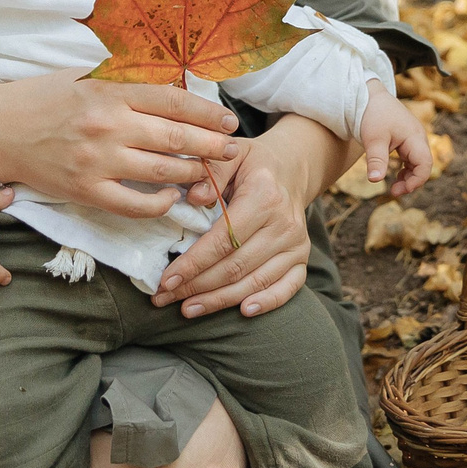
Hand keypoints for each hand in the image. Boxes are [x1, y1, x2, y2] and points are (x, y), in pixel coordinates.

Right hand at [0, 71, 246, 215]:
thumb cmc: (47, 98)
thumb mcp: (89, 76)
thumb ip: (130, 83)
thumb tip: (180, 90)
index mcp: (110, 90)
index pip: (173, 101)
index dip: (208, 113)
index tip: (229, 121)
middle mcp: (107, 124)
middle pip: (176, 138)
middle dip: (213, 145)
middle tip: (233, 149)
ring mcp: (97, 161)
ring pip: (162, 171)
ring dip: (193, 173)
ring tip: (210, 172)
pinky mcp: (86, 190)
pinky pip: (135, 205)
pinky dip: (161, 204)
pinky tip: (173, 197)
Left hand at [155, 117, 341, 317]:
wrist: (291, 169)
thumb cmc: (252, 164)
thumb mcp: (230, 154)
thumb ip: (210, 172)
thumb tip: (192, 198)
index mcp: (264, 197)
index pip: (224, 239)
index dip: (193, 263)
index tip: (165, 280)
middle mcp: (284, 224)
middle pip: (236, 266)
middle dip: (197, 286)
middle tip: (164, 298)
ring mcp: (297, 244)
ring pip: (255, 281)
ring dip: (219, 300)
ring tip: (187, 309)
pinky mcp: (302, 258)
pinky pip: (287, 288)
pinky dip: (267, 303)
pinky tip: (243, 312)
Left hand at [355, 87, 433, 198]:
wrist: (367, 95)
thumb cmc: (372, 114)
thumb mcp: (373, 139)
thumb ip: (376, 161)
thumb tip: (375, 181)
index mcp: (414, 137)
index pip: (425, 164)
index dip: (416, 181)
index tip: (399, 190)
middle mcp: (418, 137)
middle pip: (423, 165)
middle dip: (412, 181)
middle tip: (394, 191)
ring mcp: (412, 137)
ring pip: (418, 162)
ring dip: (409, 176)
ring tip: (394, 186)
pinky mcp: (405, 138)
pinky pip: (411, 157)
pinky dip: (405, 168)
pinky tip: (395, 174)